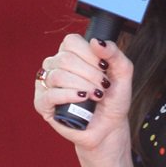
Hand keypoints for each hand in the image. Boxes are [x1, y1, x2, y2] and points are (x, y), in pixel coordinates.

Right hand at [34, 35, 132, 150]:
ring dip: (82, 86)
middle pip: (65, 59)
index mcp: (72, 53)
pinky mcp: (42, 103)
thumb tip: (96, 41)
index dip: (89, 54)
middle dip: (90, 74)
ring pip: (57, 76)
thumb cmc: (113, 97)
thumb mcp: (123, 71)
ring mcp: (47, 84)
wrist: (110, 125)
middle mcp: (56, 65)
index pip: (71, 42)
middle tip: (103, 86)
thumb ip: (114, 53)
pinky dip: (68, 96)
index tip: (104, 67)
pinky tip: (81, 99)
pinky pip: (50, 94)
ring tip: (96, 95)